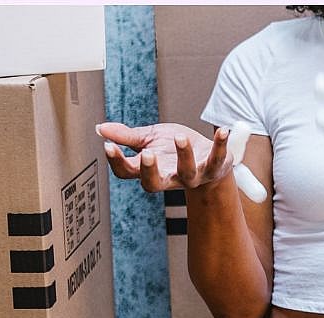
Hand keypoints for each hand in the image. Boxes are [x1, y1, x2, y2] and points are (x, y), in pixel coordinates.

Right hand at [97, 122, 232, 191]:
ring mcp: (193, 176)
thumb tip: (101, 129)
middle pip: (154, 183)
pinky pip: (218, 159)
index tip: (109, 146)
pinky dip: (221, 145)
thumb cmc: (175, 148)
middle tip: (147, 154)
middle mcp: (170, 177)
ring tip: (181, 137)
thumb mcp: (150, 139)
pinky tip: (222, 131)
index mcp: (151, 169)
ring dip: (185, 155)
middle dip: (150, 170)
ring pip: (187, 173)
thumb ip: (127, 136)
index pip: (128, 172)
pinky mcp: (214, 168)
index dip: (117, 162)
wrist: (207, 157)